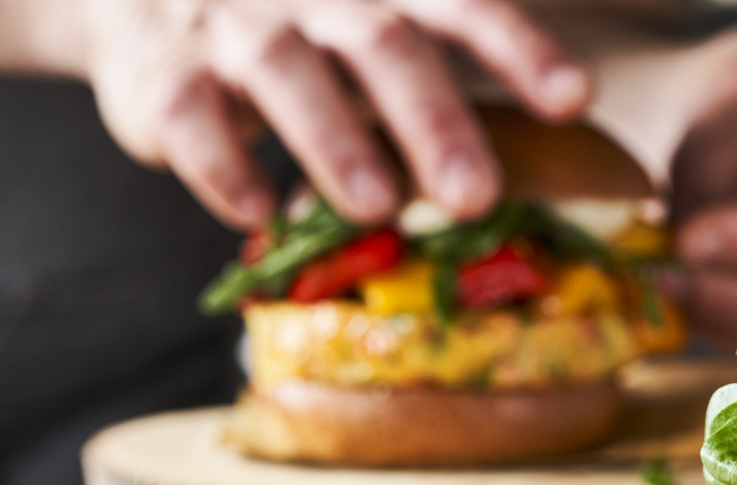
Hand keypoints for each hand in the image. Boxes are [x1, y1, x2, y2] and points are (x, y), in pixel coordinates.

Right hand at [83, 0, 593, 226]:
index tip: (576, 98)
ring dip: (332, 140)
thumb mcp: (370, 28)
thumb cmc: (300, 30)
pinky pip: (187, 113)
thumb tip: (521, 182)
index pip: (463, 6)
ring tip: (375, 208)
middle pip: (384, 42)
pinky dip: (222, 164)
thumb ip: (434, 86)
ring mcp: (234, 29)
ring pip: (285, 72)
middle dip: (433, 118)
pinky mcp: (160, 73)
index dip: (521, 49)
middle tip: (477, 195)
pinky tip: (258, 212)